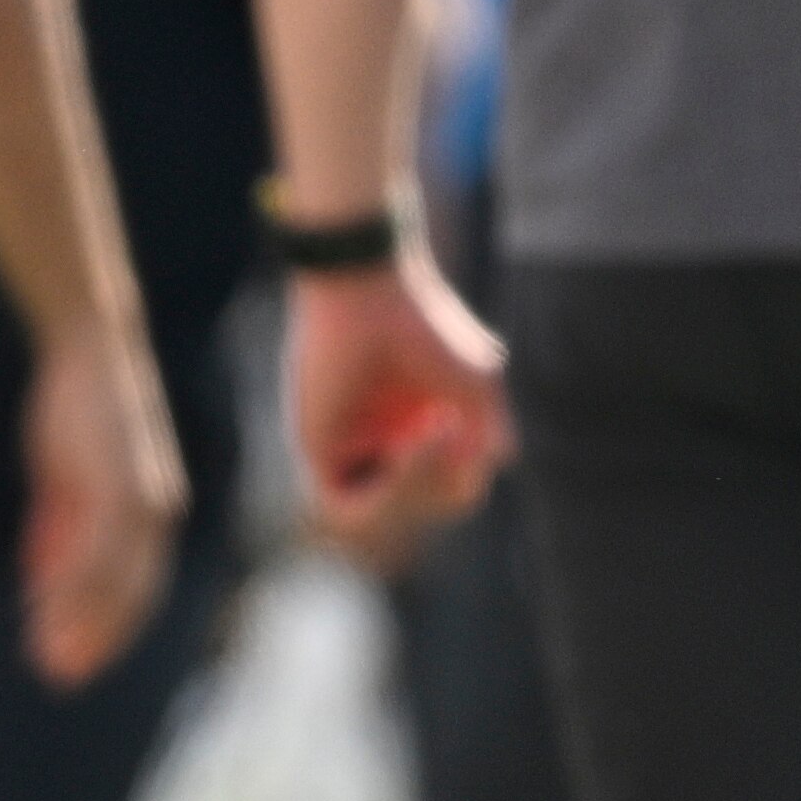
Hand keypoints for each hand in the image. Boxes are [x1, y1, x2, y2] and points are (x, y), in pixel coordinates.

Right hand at [19, 318, 187, 686]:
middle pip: (131, 598)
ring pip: (114, 584)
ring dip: (80, 624)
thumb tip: (44, 571)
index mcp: (152, 513)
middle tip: (60, 677)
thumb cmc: (79, 407)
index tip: (76, 662)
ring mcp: (143, 503)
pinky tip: (44, 606)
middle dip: (95, 641)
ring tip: (47, 656)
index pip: (137, 589)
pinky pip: (96, 553)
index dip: (108, 629)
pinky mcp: (121, 488)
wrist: (92, 346)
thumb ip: (63, 524)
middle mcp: (158, 514)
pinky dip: (72, 586)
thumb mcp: (69, 475)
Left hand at [284, 249, 509, 572]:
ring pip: (386, 514)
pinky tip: (408, 446)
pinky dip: (388, 492)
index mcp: (413, 431)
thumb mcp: (475, 386)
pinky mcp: (314, 447)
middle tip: (451, 425)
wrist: (368, 286)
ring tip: (436, 430)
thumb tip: (486, 469)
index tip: (464, 426)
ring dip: (421, 488)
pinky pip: (345, 505)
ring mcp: (346, 448)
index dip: (462, 478)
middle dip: (446, 483)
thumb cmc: (422, 324)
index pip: (444, 492)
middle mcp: (378, 444)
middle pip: (421, 506)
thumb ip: (486, 438)